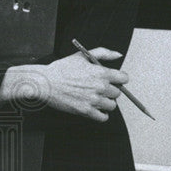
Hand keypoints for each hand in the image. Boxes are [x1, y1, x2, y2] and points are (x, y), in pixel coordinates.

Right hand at [0, 48, 127, 121]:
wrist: (46, 83)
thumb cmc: (62, 69)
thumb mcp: (82, 55)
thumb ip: (103, 53)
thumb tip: (118, 55)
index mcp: (101, 73)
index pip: (124, 79)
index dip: (119, 79)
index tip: (114, 80)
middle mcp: (100, 87)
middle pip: (118, 93)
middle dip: (110, 90)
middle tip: (100, 89)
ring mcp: (94, 100)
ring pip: (112, 105)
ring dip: (106, 102)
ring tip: (96, 98)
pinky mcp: (86, 111)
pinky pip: (103, 117)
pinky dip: (101, 114)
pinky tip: (95, 108)